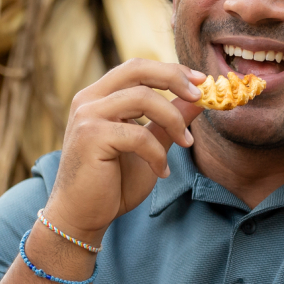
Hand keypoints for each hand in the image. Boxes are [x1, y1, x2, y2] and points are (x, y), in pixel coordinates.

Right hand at [48, 59, 206, 240]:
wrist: (81, 216)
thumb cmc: (113, 183)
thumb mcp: (150, 145)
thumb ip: (169, 121)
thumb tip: (198, 100)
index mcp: (99, 96)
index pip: (137, 68)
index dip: (171, 70)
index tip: (201, 81)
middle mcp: (89, 99)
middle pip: (137, 69)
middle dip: (174, 78)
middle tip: (200, 96)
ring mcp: (87, 116)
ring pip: (143, 98)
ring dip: (173, 121)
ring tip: (184, 144)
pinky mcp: (91, 137)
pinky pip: (138, 135)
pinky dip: (157, 153)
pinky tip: (162, 172)